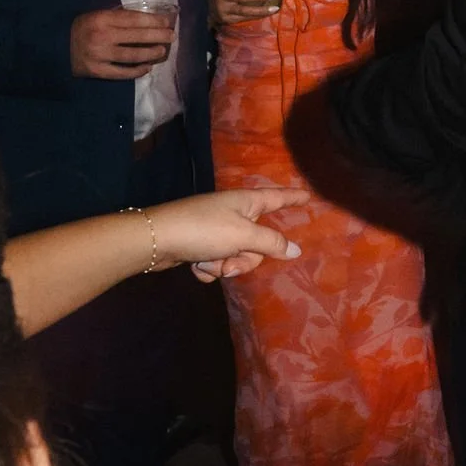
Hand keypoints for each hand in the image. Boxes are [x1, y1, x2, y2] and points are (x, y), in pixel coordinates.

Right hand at [71, 6, 175, 78]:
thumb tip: (148, 20)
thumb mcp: (97, 16)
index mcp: (102, 18)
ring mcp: (100, 55)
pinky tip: (147, 67)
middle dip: (158, 36)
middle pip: (137, 36)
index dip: (154, 20)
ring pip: (133, 56)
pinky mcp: (98, 71)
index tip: (167, 22)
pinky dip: (137, 71)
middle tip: (171, 37)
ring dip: (151, 54)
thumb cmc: (81, 29)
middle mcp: (103, 36)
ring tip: (162, 52)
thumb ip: (118, 18)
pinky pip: (122, 72)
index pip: (134, 19)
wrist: (57, 48)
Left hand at [147, 188, 303, 282]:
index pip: (278, 198)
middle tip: (231, 259)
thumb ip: (271, 243)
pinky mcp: (202, 246)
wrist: (157, 239)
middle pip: (258, 242)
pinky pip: (219, 263)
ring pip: (238, 256)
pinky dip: (209, 268)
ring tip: (208, 262)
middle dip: (245, 258)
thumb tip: (296, 250)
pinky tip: (196, 266)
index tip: (308, 197)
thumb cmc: (204, 230)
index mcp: (247, 202)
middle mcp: (234, 214)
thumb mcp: (243, 236)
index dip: (293, 198)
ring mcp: (217, 231)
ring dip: (224, 265)